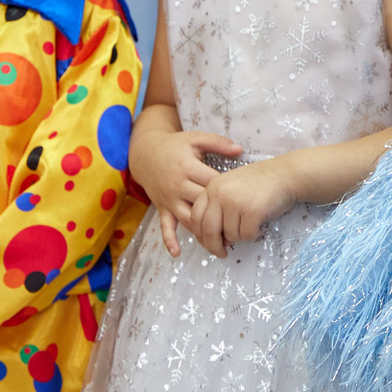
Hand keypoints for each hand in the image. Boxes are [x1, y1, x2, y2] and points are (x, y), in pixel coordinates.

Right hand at [129, 128, 237, 257]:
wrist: (146, 153)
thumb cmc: (175, 146)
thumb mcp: (196, 138)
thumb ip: (218, 143)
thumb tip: (240, 150)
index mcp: (188, 167)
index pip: (212, 183)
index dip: (229, 192)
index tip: (245, 199)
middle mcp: (177, 185)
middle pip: (202, 204)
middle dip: (220, 216)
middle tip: (239, 225)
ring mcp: (169, 198)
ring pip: (187, 218)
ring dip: (203, 232)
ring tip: (220, 244)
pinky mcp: (162, 207)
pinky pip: (165, 226)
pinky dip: (170, 239)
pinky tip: (177, 253)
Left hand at [186, 157, 296, 258]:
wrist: (285, 173)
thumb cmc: (261, 183)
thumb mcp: (230, 188)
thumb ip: (218, 208)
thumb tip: (213, 239)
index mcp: (212, 187)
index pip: (196, 217)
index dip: (200, 235)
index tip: (207, 243)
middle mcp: (220, 193)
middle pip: (208, 230)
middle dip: (214, 246)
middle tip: (222, 253)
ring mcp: (235, 201)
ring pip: (230, 235)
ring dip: (240, 236)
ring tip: (251, 224)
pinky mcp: (251, 211)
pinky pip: (246, 235)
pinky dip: (253, 234)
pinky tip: (259, 224)